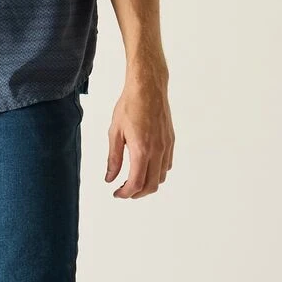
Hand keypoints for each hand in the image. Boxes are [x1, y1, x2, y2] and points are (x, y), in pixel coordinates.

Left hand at [106, 70, 173, 197]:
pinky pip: (167, 165)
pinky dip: (157, 173)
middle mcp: (157, 151)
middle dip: (137, 194)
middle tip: (124, 191)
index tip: (117, 194)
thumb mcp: (115, 132)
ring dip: (148, 184)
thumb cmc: (129, 106)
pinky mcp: (171, 141)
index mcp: (141, 150)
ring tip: (133, 180)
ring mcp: (166, 146)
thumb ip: (113, 158)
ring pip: (161, 177)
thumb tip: (110, 178)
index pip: (136, 183)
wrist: (148, 88)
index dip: (125, 193)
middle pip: (151, 186)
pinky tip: (145, 167)